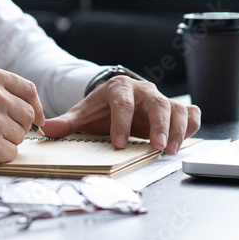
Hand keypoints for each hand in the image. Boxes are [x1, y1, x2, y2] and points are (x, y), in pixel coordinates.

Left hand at [42, 76, 199, 154]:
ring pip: (178, 109)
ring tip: (171, 151)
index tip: (118, 144)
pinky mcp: (175, 109)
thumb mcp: (83, 113)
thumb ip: (67, 122)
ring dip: (178, 129)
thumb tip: (46, 130)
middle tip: (158, 146)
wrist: (116, 99)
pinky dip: (192, 126)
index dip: (121, 123)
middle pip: (158, 103)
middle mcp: (144, 91)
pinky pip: (191, 113)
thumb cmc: (101, 109)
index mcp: (120, 88)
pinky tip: (185, 141)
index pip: (122, 102)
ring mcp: (162, 100)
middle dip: (159, 125)